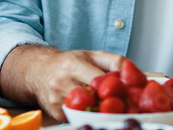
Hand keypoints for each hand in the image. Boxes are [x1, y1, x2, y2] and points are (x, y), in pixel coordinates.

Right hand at [3, 46, 123, 121]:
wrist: (39, 70)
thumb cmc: (68, 63)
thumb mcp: (92, 55)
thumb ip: (115, 61)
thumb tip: (133, 75)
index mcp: (73, 64)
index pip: (99, 81)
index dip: (116, 89)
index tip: (130, 95)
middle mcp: (62, 82)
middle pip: (93, 100)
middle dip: (110, 104)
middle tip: (125, 107)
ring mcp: (57, 99)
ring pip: (86, 112)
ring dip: (100, 112)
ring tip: (111, 110)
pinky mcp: (56, 113)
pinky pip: (77, 118)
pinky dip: (89, 116)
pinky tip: (95, 111)